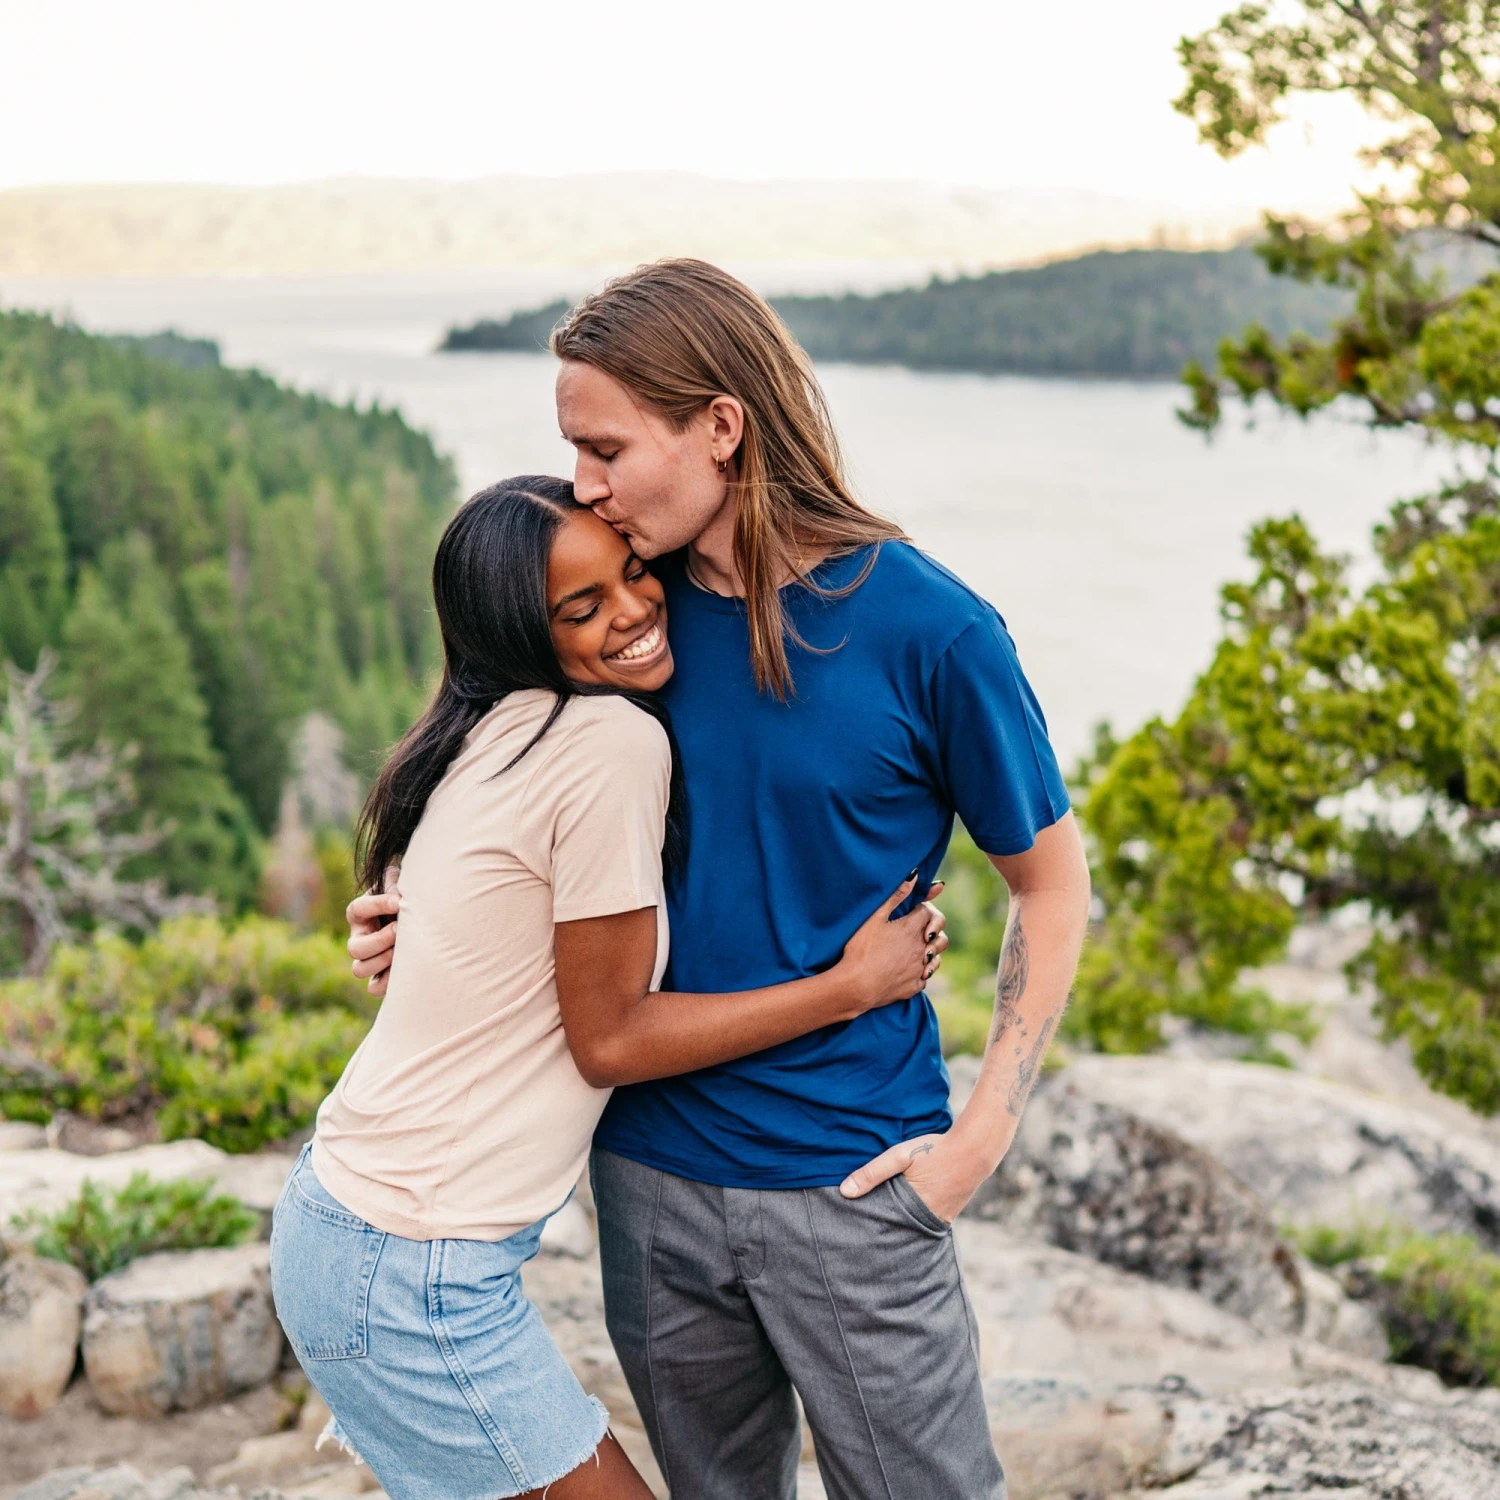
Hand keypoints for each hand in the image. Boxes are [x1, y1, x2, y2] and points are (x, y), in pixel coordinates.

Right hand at [347, 869, 400, 996]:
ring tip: (403, 950)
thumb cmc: (406, 901)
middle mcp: (359, 938)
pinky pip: (374, 988)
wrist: (419, 921)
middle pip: (354, 948)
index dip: (378, 905)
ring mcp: (367, 959)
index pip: (358, 909)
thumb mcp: (399, 886)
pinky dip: (389, 981)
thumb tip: (398, 893)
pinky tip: (407, 966)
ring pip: (359, 969)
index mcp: (360, 914)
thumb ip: (395, 882)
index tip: (399, 902)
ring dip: (383, 960)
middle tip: (400, 931)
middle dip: (379, 940)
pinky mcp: (379, 977)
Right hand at [837, 877, 947, 1009]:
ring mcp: (919, 969)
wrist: (855, 986)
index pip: (928, 912)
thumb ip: (896, 896)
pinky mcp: (914, 986)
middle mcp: (921, 948)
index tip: (912, 910)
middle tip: (919, 930)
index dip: (921, 908)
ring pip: (937, 957)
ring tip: (917, 949)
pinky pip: (926, 976)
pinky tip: (908, 969)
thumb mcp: (874, 918)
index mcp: (912, 929)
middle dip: (933, 929)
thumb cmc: (860, 949)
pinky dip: (921, 971)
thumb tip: (914, 875)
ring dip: (930, 951)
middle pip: (940, 935)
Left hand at [838, 1129, 993, 1224]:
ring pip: (912, 1228)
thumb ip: (873, 1173)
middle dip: (883, 1230)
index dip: (870, 1227)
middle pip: (897, 1231)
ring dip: (899, 1223)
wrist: (974, 1150)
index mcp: (912, 1210)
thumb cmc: (934, 1150)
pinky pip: (926, 1222)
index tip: (854, 1230)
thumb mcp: (900, 1156)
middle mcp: (928, 1221)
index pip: (883, 1228)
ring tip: (883, 1221)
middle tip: (864, 1230)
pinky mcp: (949, 1216)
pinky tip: (906, 1211)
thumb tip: (845, 1191)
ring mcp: (941, 1220)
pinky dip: (915, 1218)